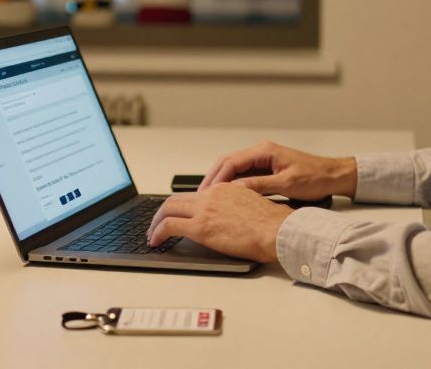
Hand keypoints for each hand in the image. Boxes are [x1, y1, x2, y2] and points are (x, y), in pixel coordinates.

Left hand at [146, 183, 292, 262]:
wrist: (278, 230)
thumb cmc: (274, 224)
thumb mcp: (254, 206)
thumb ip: (239, 207)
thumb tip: (233, 219)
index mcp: (225, 189)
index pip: (195, 195)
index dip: (182, 207)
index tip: (179, 216)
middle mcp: (212, 195)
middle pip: (176, 199)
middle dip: (162, 213)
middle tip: (157, 225)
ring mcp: (204, 209)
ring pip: (168, 209)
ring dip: (156, 223)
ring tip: (153, 235)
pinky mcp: (200, 227)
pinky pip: (169, 226)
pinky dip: (158, 233)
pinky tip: (156, 242)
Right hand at [199, 140, 357, 200]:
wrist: (333, 176)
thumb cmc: (316, 177)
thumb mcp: (287, 184)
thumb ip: (260, 185)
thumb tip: (236, 189)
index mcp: (265, 151)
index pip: (232, 162)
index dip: (217, 178)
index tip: (207, 192)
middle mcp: (261, 152)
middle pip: (228, 162)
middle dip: (213, 178)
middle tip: (200, 195)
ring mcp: (263, 160)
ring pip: (233, 168)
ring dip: (220, 181)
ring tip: (208, 197)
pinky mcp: (266, 169)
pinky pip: (243, 174)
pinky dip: (231, 184)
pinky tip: (225, 196)